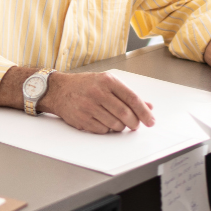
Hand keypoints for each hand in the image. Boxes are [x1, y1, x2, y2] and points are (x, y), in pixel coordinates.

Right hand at [38, 71, 155, 133]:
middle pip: (125, 114)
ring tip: (117, 122)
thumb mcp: (107, 83)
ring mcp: (89, 106)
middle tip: (135, 125)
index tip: (151, 121)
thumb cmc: (85, 86)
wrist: (59, 90)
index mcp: (108, 81)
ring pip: (115, 124)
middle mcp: (98, 92)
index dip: (144, 113)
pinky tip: (104, 122)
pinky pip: (103, 130)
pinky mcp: (82, 119)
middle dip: (134, 123)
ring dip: (120, 127)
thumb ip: (128, 95)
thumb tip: (149, 107)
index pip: (132, 99)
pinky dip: (108, 129)